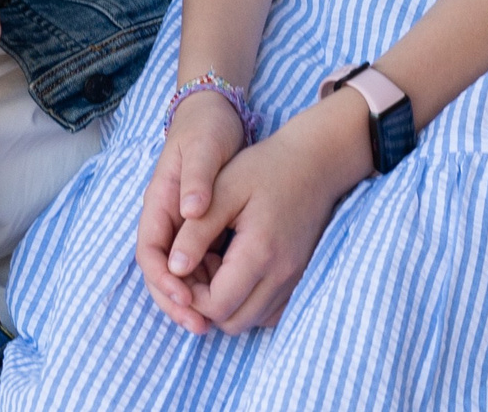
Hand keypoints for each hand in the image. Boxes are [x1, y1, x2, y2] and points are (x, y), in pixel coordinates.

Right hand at [135, 88, 248, 326]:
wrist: (216, 115)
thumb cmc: (206, 130)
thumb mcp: (203, 149)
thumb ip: (197, 180)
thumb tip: (192, 211)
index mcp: (158, 203)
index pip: (149, 253)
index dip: (163, 280)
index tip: (186, 298)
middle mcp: (166, 220)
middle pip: (161, 273)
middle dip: (176, 303)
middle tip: (200, 326)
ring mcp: (182, 226)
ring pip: (180, 275)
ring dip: (193, 300)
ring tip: (214, 323)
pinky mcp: (202, 229)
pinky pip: (199, 267)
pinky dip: (209, 286)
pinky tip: (229, 297)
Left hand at [153, 90, 371, 335]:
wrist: (314, 163)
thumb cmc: (264, 169)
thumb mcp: (222, 191)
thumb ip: (195, 232)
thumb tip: (173, 269)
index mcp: (260, 253)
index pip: (216, 306)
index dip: (189, 295)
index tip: (180, 264)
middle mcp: (282, 276)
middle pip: (233, 323)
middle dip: (204, 302)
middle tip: (196, 262)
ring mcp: (295, 281)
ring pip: (251, 320)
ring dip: (225, 302)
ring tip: (214, 261)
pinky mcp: (299, 279)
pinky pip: (268, 311)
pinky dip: (246, 300)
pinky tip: (235, 266)